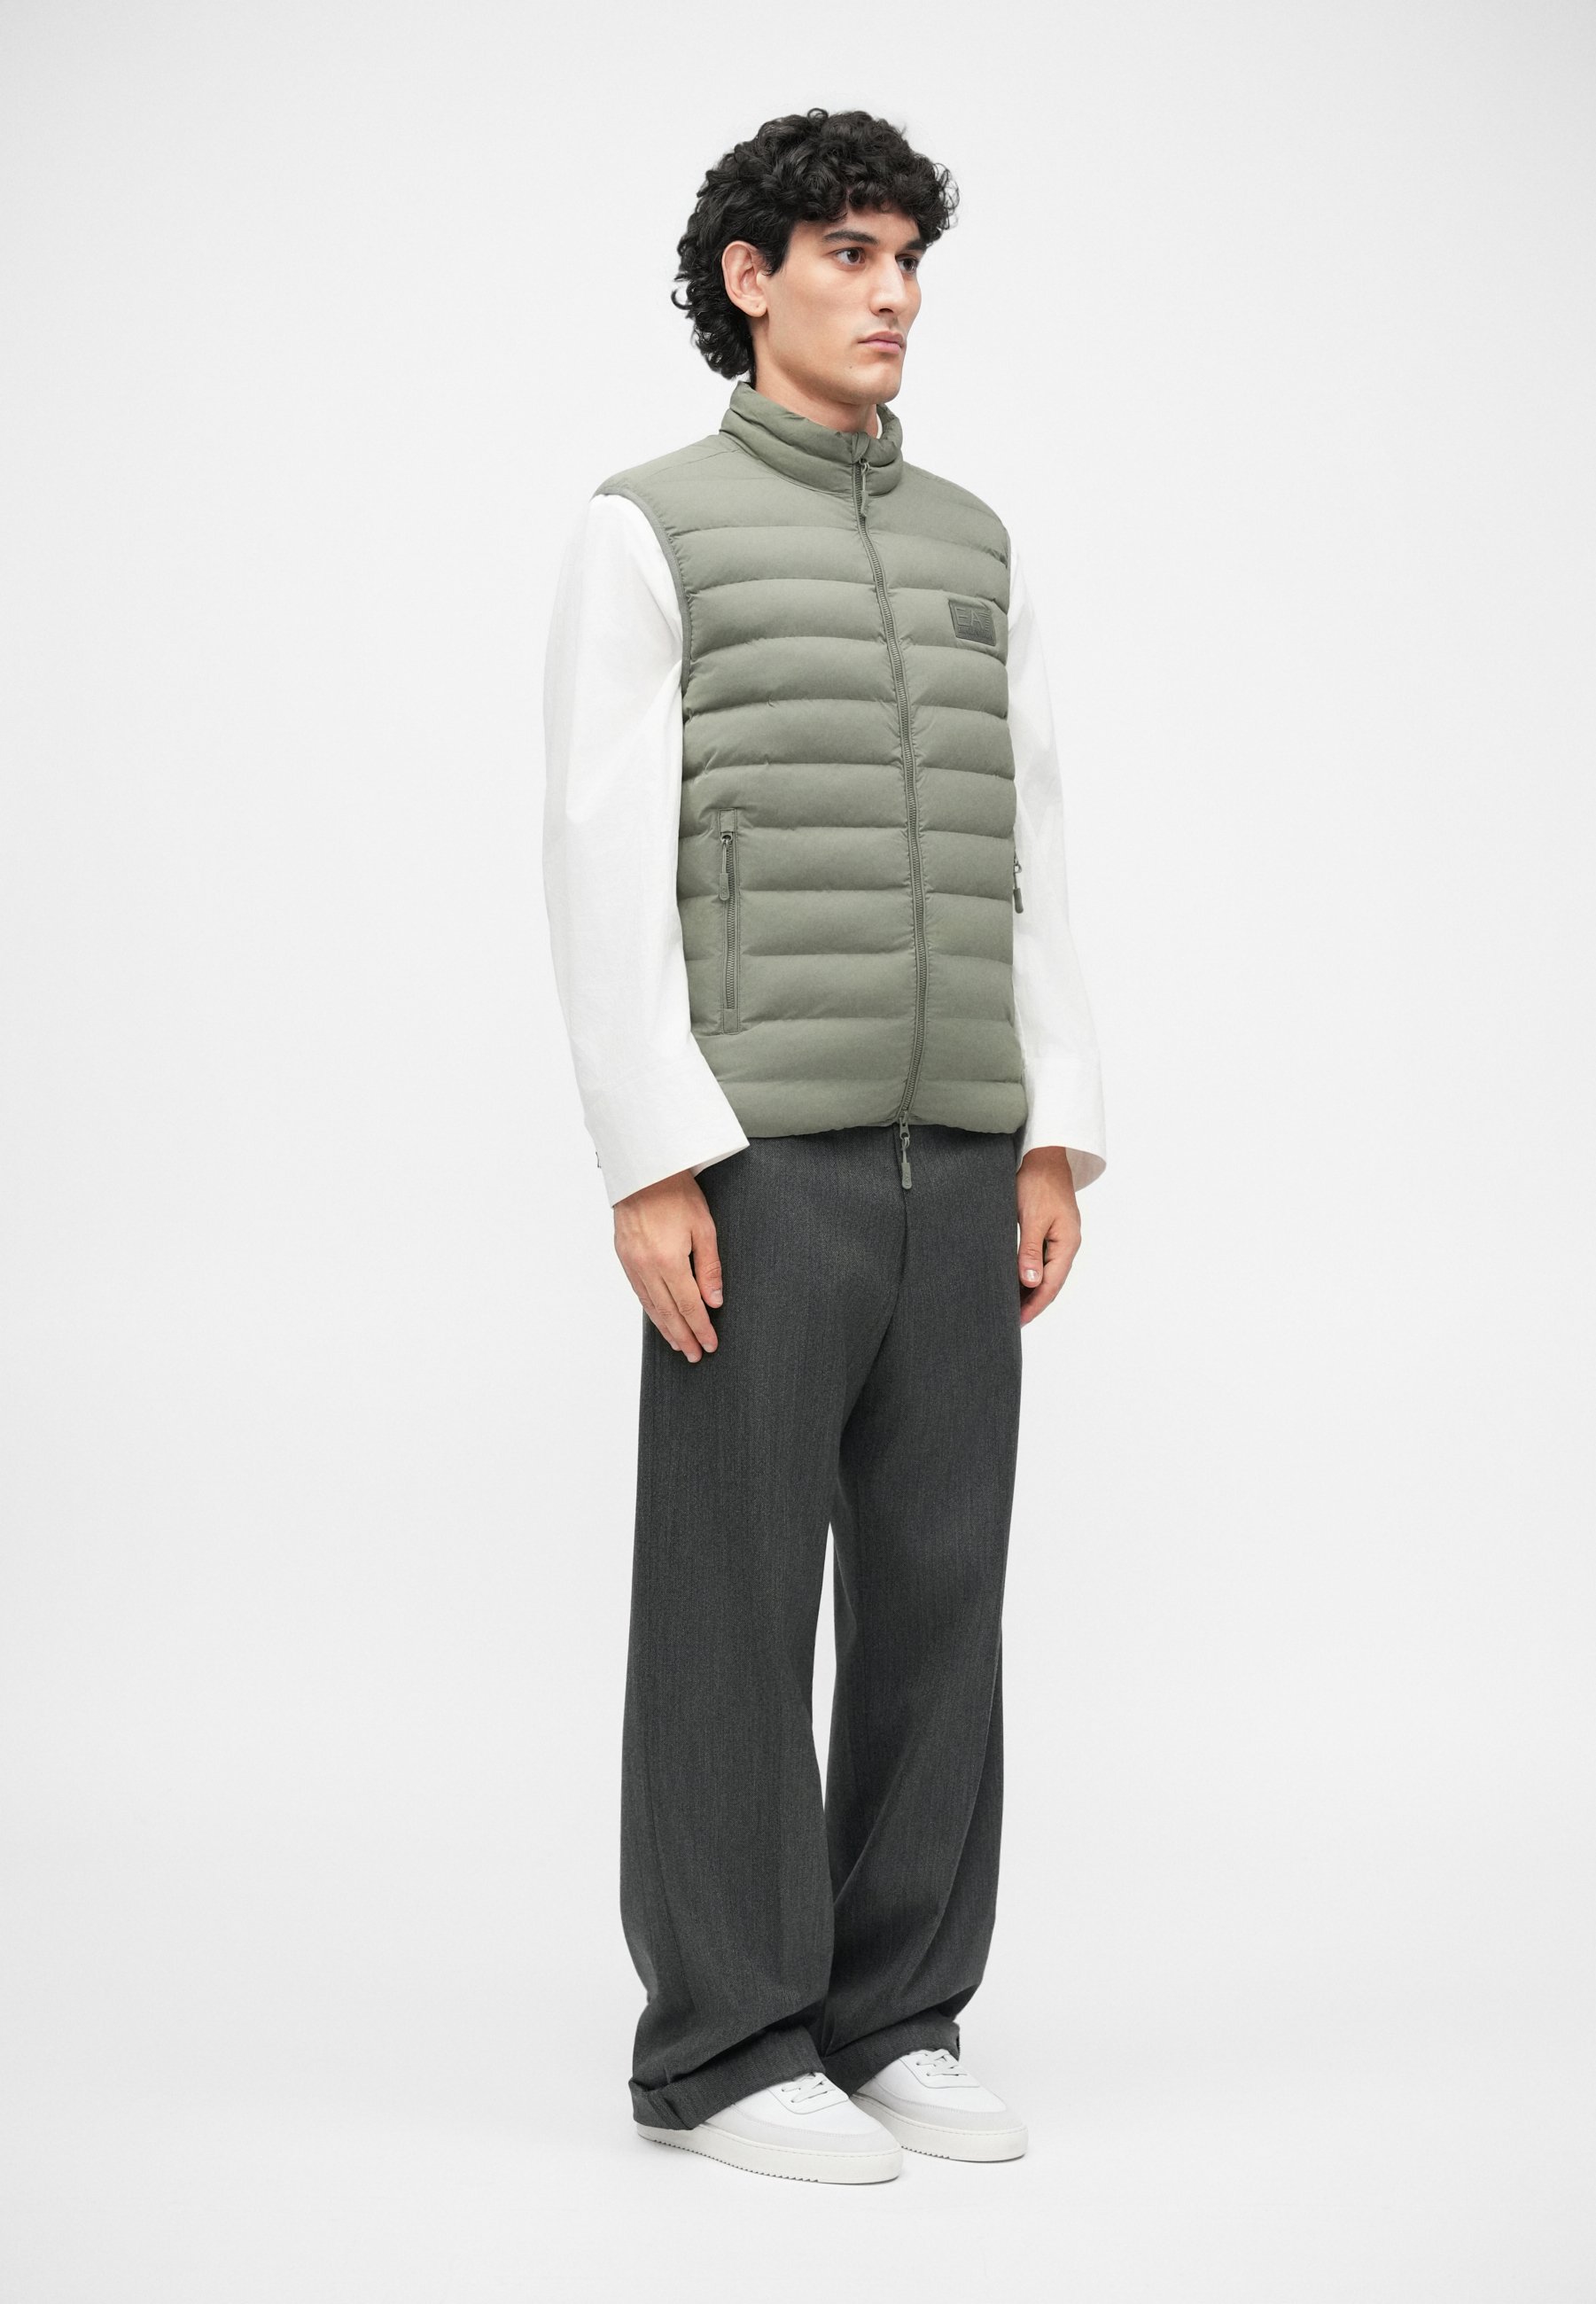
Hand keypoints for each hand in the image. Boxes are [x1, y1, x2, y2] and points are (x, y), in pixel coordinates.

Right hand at [613, 1169, 723, 1362]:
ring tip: (679, 1343)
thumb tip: (714, 1300)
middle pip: (667, 1312)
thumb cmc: (676, 1192)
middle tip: (695, 1354)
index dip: (700, 1328)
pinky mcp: (623, 1256)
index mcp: (668, 1260)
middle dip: (683, 1336)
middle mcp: (646, 1266)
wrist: (643, 1169)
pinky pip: (638, 1291)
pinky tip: (659, 1318)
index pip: (688, 1305)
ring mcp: (631, 1262)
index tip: (710, 1345)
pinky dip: (650, 1309)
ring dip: (665, 1328)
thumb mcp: (704, 1227)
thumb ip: (709, 1267)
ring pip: (650, 1305)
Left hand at [1015, 1146, 1080, 1326]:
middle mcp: (1068, 1244)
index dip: (1034, 1305)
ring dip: (1032, 1290)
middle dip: (1033, 1302)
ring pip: (1048, 1273)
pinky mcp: (1053, 1231)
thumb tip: (1031, 1283)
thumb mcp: (1031, 1218)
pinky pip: (1044, 1260)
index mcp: (1068, 1244)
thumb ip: (1030, 1251)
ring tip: (1012, 1305)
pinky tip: (1018, 1280)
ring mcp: (1062, 1238)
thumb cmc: (1037, 1183)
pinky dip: (1031, 1273)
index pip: (1051, 1285)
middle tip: (1012, 1320)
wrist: (1044, 1156)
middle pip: (1052, 1283)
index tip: (1017, 1321)